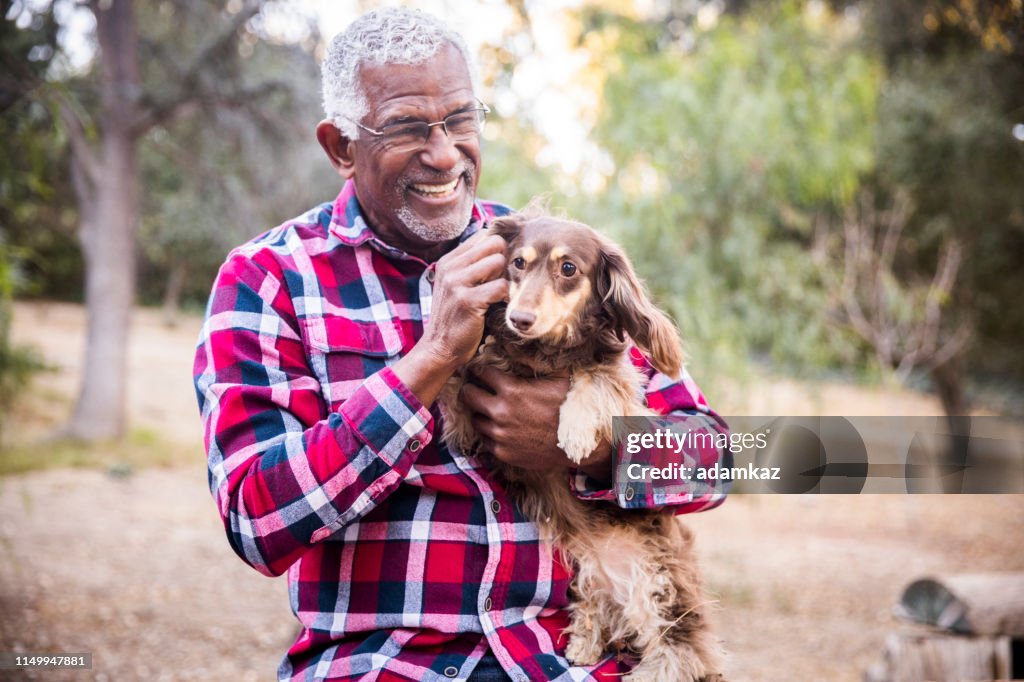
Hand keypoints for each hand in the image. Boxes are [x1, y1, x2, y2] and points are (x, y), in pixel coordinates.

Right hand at [393, 230, 506, 406]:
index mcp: (448, 261)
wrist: (439, 348)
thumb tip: (500, 246)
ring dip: (505, 278)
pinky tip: (500, 306)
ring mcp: (457, 283)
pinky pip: (500, 287)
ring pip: (499, 261)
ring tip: (498, 294)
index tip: (497, 271)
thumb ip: (472, 266)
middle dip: (503, 261)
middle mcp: (450, 267)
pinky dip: (506, 297)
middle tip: (499, 282)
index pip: (483, 236)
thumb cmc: (455, 317)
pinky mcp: (467, 301)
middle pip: (494, 243)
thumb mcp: (456, 286)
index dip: (497, 251)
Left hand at [460, 366, 612, 480]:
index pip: (481, 373)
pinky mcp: (502, 452)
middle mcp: (500, 412)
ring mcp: (499, 434)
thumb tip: (525, 343)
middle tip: (473, 388)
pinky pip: (486, 440)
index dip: (479, 369)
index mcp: (512, 390)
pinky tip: (499, 428)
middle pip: (468, 396)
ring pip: (475, 419)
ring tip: (487, 410)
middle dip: (469, 389)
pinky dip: (490, 433)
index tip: (478, 370)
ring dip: (480, 413)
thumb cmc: (570, 408)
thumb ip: (538, 362)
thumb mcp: (558, 377)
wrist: (578, 445)